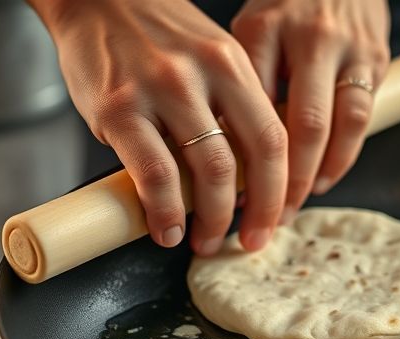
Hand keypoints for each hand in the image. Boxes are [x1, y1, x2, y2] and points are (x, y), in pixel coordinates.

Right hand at [30, 0, 286, 254]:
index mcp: (232, 63)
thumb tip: (251, 172)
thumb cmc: (153, 35)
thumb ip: (232, 105)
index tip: (277, 220)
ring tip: (205, 240)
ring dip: (211, 218)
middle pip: (247, 160)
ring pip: (206, 172)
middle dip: (253, 213)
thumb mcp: (210, 56)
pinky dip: (165, 211)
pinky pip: (153, 174)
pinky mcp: (118, 109)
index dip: (281, 189)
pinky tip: (167, 230)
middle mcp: (202, 74)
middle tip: (248, 241)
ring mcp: (159, 91)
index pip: (274, 138)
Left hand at [231, 0, 389, 220]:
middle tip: (266, 219)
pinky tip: (326, 179)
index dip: (239, 158)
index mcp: (265, 27)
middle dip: (283, 183)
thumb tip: (217, 151)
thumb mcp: (248, 30)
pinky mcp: (376, 58)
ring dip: (318, 176)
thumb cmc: (284, 5)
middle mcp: (310, 37)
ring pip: (338, 127)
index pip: (251, 107)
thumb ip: (239, 81)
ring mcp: (349, 49)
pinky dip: (343, 156)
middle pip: (300, 126)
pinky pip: (361, 119)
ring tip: (296, 205)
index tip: (225, 197)